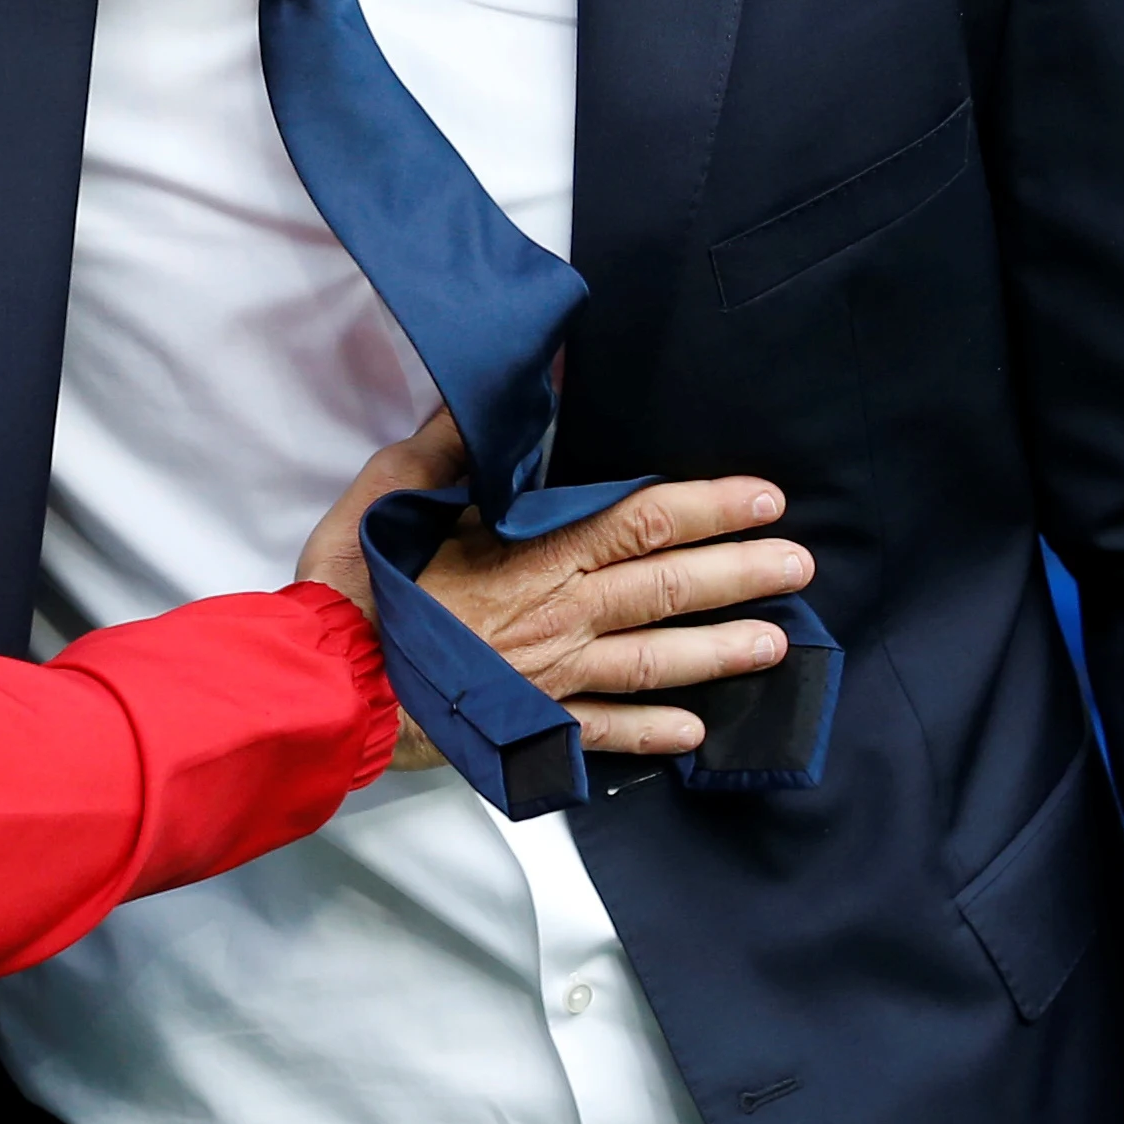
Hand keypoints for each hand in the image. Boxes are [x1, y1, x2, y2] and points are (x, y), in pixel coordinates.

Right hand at [295, 410, 807, 768]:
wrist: (325, 683)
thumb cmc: (357, 585)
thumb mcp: (395, 490)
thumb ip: (455, 442)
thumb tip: (504, 390)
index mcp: (532, 553)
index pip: (639, 521)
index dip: (707, 507)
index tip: (762, 499)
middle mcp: (557, 614)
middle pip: (666, 588)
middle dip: (740, 574)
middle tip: (799, 565)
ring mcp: (549, 675)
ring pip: (654, 660)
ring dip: (719, 651)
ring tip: (777, 643)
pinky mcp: (527, 723)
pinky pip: (603, 732)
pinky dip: (651, 734)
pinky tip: (694, 734)